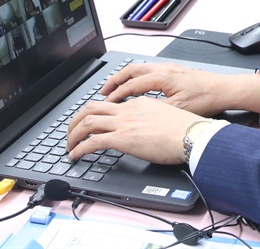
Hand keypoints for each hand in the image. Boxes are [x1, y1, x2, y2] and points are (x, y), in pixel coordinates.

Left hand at [67, 96, 198, 162]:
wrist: (191, 134)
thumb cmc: (185, 130)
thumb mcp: (164, 117)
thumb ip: (149, 120)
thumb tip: (145, 131)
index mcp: (138, 103)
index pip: (109, 105)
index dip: (95, 114)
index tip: (90, 122)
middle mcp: (128, 110)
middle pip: (91, 108)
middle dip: (76, 120)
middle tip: (71, 131)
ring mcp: (124, 124)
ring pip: (87, 122)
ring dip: (73, 134)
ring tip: (69, 145)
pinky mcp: (122, 139)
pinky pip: (93, 141)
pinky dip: (79, 148)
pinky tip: (75, 155)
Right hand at [102, 62, 259, 116]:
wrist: (225, 89)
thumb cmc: (207, 99)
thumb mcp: (178, 110)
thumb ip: (157, 112)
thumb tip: (140, 118)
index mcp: (162, 77)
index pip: (131, 85)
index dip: (116, 95)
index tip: (106, 104)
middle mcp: (164, 69)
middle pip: (131, 70)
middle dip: (114, 81)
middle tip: (103, 91)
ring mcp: (169, 68)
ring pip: (139, 68)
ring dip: (125, 77)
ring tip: (115, 88)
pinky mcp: (174, 70)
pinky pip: (148, 69)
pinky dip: (137, 76)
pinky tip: (136, 85)